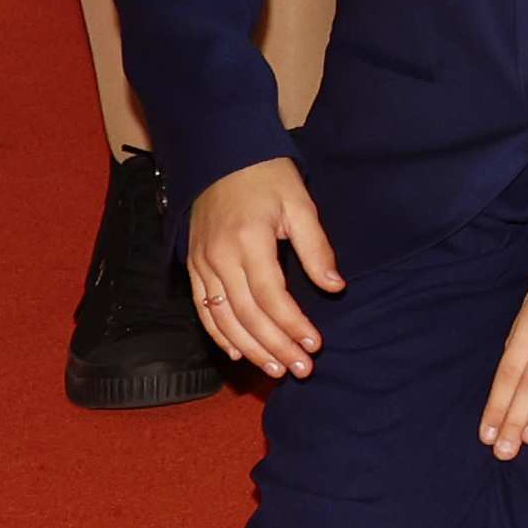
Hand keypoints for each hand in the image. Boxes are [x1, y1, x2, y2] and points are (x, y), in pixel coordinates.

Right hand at [186, 157, 342, 380]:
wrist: (220, 156)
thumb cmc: (267, 177)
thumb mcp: (300, 204)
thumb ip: (316, 248)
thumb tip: (335, 287)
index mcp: (248, 242)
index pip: (271, 296)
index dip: (292, 324)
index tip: (314, 345)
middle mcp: (219, 259)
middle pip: (247, 315)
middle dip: (275, 346)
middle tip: (300, 370)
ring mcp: (201, 265)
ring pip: (223, 319)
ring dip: (249, 349)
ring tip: (275, 370)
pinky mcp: (193, 267)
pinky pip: (202, 309)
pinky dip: (218, 334)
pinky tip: (237, 353)